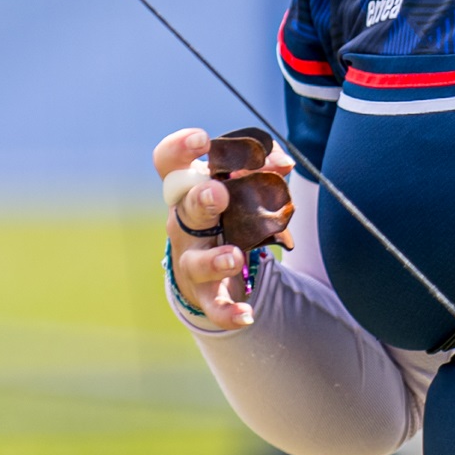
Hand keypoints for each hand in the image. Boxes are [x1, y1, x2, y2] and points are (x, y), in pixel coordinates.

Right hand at [153, 127, 294, 330]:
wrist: (211, 265)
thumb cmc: (226, 211)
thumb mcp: (240, 185)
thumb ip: (262, 168)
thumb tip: (284, 163)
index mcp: (187, 189)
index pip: (169, 164)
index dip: (179, 149)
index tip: (201, 140)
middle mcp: (184, 222)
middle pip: (185, 209)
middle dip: (201, 200)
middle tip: (217, 193)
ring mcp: (192, 258)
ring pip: (195, 261)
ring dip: (214, 259)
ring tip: (233, 257)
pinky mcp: (206, 291)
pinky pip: (214, 304)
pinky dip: (228, 311)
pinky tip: (246, 314)